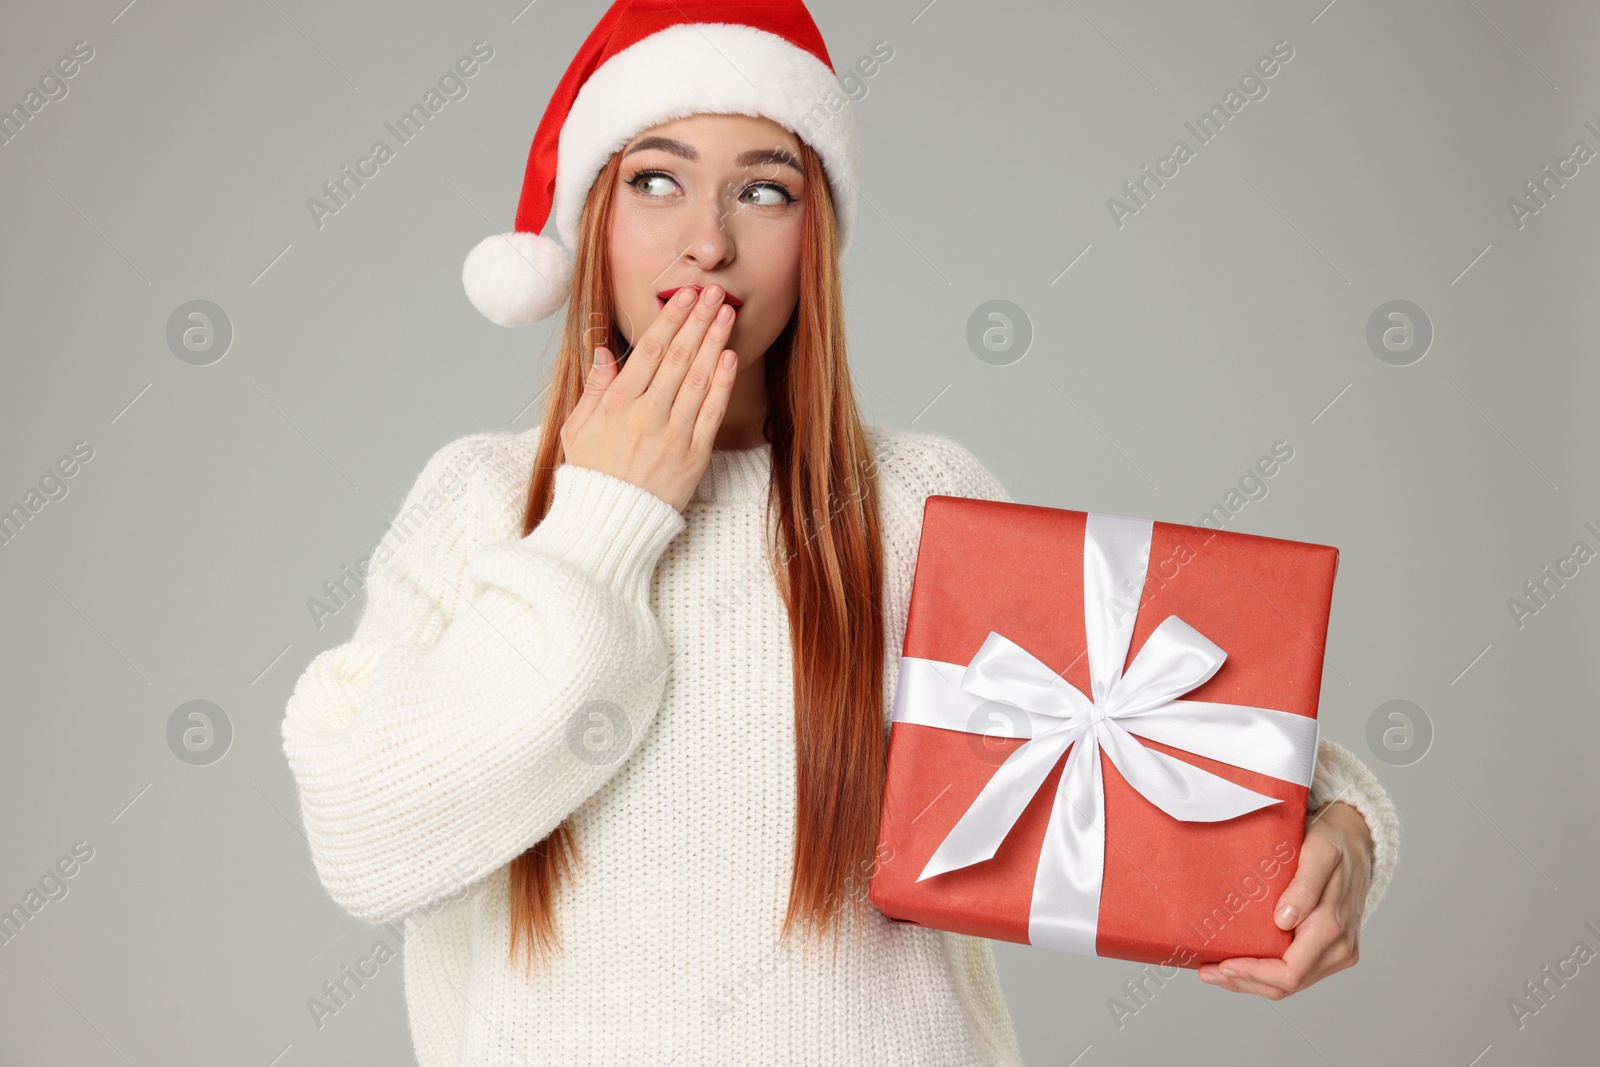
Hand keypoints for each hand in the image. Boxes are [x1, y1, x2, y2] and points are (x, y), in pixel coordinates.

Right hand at [559, 282, 739, 510]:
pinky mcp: (693, 456)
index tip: (684, 296)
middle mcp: (646, 415)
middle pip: (677, 357)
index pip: (648, 351)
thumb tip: (604, 351)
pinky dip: (722, 384)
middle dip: (697, 320)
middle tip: (714, 291)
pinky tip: (730, 357)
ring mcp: (672, 436)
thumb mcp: (577, 428)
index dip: (670, 320)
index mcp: (616, 405)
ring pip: (697, 379)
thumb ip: (594, 388)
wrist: (610, 523)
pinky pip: (711, 413)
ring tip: (726, 313)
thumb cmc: (592, 474)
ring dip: (714, 342)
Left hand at [1196, 800, 1373, 998]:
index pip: (1290, 972)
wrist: (1354, 842)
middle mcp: (1339, 947)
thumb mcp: (1319, 852)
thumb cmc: (1333, 843)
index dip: (1254, 974)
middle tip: (1207, 972)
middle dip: (1244, 982)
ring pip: (1289, 985)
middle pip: (1286, 985)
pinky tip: (1240, 964)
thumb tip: (1286, 920)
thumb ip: (1304, 885)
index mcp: (1333, 928)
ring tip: (1216, 971)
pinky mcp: (1329, 952)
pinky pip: (1295, 973)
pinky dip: (1265, 974)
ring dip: (1251, 982)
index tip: (1223, 965)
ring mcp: (1336, 953)